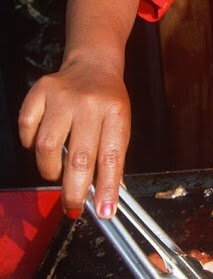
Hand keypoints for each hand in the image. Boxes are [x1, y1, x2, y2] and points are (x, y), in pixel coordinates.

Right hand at [18, 57, 130, 219]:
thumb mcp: (120, 126)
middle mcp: (89, 104)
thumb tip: (107, 199)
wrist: (93, 65)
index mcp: (115, 113)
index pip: (111, 158)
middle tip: (73, 207)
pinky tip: (41, 144)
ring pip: (47, 147)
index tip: (105, 213)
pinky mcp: (39, 91)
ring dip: (50, 170)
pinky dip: (31, 144)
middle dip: (75, 191)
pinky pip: (27, 129)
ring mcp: (62, 96)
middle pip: (79, 158)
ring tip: (57, 172)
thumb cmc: (108, 102)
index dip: (107, 189)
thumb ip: (113, 160)